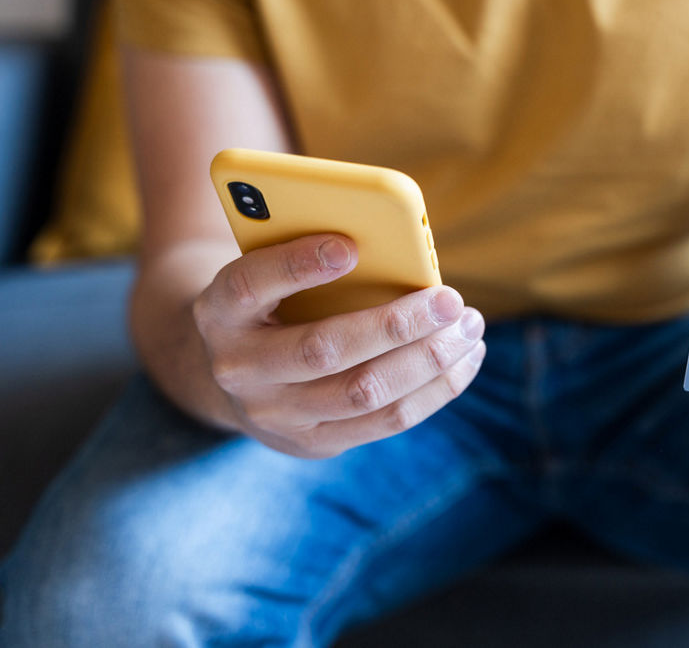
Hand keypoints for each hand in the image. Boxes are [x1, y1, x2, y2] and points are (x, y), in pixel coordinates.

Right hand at [192, 234, 485, 457]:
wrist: (228, 373)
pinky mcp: (312, 444)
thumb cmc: (270, 300)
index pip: (251, 284)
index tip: (350, 245)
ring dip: (428, 360)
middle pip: (324, 350)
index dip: (297, 265)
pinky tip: (465, 358)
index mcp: (219, 310)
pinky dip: (435, 389)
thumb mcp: (268, 271)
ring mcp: (273, 415)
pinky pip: (386, 421)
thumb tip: (398, 249)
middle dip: (395, 324)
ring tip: (469, 327)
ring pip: (365, 393)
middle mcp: (238, 368)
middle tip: (450, 299)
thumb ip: (308, 256)